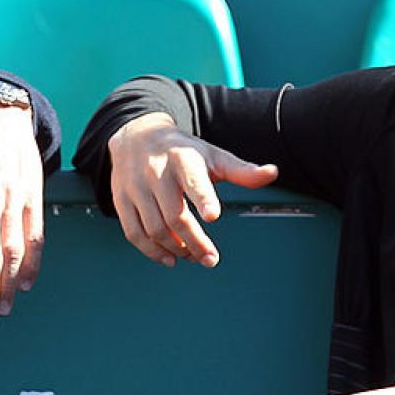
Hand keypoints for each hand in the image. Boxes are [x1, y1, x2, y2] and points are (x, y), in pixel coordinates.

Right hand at [106, 113, 277, 267]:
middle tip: (211, 259)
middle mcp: (155, 171)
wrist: (136, 135)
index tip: (213, 216)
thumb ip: (241, 170)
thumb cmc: (182, 151)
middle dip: (195, 242)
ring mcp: (135, 187)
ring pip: (154, 228)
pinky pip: (134, 232)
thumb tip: (272, 173)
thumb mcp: (212, 155)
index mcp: (183, 158)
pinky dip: (151, 251)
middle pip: (174, 215)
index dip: (203, 197)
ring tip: (193, 256)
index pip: (193, 179)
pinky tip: (170, 258)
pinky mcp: (121, 200)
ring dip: (176, 249)